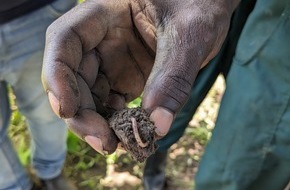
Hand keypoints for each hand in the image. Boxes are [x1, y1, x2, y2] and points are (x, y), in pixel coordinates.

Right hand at [42, 0, 238, 153]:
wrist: (210, 9)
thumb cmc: (199, 5)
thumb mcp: (190, 34)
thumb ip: (173, 76)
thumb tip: (158, 125)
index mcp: (105, 13)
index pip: (65, 40)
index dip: (58, 75)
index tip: (67, 110)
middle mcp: (102, 38)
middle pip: (73, 76)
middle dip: (82, 113)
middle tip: (104, 142)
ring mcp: (113, 60)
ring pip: (89, 95)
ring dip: (97, 123)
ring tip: (117, 145)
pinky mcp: (126, 77)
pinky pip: (111, 103)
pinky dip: (115, 122)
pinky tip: (128, 134)